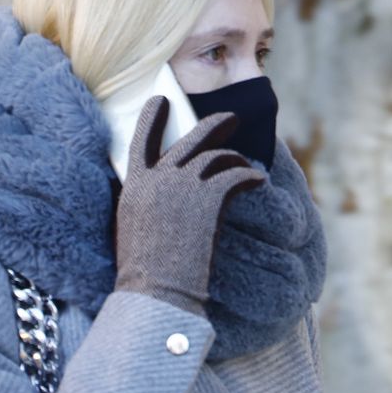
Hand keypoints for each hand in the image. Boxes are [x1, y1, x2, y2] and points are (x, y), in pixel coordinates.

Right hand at [113, 96, 266, 315]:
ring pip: (218, 156)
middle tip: (232, 118)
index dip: (152, 118)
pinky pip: (236, 176)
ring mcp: (185, 185)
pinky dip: (250, 177)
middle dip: (216, 124)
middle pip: (192, 137)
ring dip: (235, 159)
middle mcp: (159, 178)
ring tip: (246, 166)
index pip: (141, 139)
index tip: (162, 101)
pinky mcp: (209, 197)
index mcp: (134, 185)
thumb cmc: (146, 269)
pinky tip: (258, 182)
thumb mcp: (133, 226)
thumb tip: (167, 186)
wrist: (157, 291)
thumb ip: (148, 199)